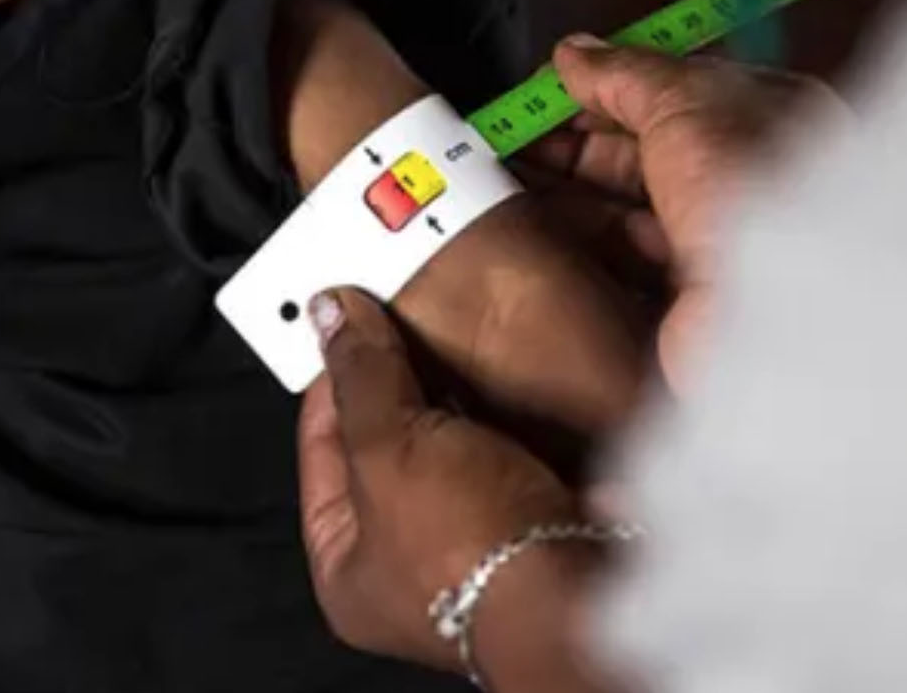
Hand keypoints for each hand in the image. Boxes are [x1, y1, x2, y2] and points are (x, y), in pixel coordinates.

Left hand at [297, 288, 588, 674]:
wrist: (584, 589)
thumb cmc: (473, 550)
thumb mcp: (388, 448)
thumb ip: (360, 378)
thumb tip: (332, 317)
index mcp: (347, 571)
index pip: (321, 450)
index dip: (334, 380)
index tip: (349, 326)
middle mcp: (407, 571)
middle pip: (389, 451)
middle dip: (404, 386)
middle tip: (408, 322)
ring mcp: (475, 553)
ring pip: (455, 449)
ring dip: (462, 399)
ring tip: (465, 338)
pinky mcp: (534, 531)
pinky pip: (509, 458)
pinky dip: (509, 421)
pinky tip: (513, 376)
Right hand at [535, 35, 845, 387]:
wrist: (774, 307)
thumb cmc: (749, 184)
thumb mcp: (684, 100)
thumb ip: (625, 73)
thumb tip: (576, 51)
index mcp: (769, 121)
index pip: (680, 92)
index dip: (614, 84)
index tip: (553, 83)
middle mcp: (747, 184)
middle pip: (648, 152)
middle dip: (578, 139)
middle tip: (512, 131)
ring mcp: (718, 246)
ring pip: (630, 208)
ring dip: (569, 189)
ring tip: (505, 173)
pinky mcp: (684, 299)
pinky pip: (622, 259)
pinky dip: (578, 241)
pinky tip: (533, 226)